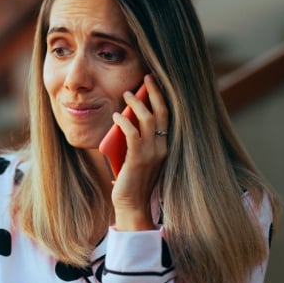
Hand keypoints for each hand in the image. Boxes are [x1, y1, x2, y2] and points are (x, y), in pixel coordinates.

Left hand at [110, 74, 168, 230]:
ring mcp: (152, 153)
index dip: (162, 97)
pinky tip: (116, 115)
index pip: (167, 116)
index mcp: (165, 146)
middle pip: (162, 112)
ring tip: (126, 94)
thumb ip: (136, 140)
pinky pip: (132, 134)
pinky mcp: (138, 159)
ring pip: (148, 119)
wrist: (132, 205)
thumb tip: (124, 118)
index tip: (155, 82)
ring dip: (137, 103)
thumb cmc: (131, 180)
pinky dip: (124, 121)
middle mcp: (162, 147)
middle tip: (147, 76)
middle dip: (155, 92)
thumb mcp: (137, 155)